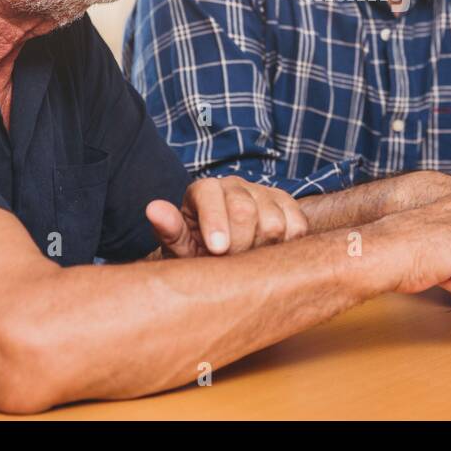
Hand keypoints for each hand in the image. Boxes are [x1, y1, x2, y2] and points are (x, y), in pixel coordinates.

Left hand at [146, 176, 307, 256]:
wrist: (225, 255)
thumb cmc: (198, 252)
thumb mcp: (179, 247)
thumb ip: (170, 230)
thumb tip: (154, 209)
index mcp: (203, 190)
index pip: (211, 196)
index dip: (215, 223)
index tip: (217, 250)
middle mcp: (234, 185)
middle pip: (245, 210)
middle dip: (238, 246)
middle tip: (231, 265)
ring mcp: (263, 192)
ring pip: (273, 221)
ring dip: (261, 249)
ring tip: (247, 260)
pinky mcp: (288, 204)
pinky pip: (296, 226)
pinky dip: (285, 246)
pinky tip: (268, 253)